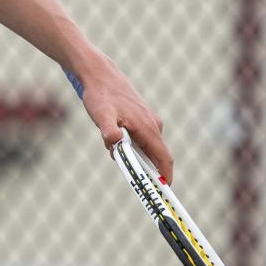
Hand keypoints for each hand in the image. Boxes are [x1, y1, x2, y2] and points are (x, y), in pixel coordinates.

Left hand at [70, 54, 174, 182]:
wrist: (100, 74)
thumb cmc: (101, 94)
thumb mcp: (101, 114)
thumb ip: (108, 130)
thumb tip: (114, 142)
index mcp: (148, 127)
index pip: (164, 158)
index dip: (166, 176)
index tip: (164, 191)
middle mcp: (153, 125)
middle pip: (155, 155)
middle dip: (141, 166)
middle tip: (124, 167)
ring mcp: (149, 120)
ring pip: (144, 146)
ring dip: (130, 152)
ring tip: (110, 140)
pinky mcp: (143, 117)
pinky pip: (140, 138)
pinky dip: (129, 143)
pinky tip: (111, 134)